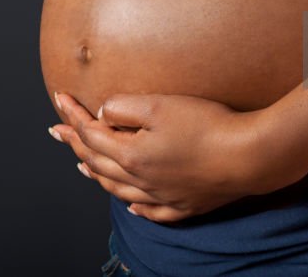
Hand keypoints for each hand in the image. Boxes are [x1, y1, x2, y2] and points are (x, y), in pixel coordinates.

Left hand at [48, 92, 304, 222]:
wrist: (249, 156)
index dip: (73, 114)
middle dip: (75, 143)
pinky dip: (135, 206)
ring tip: (83, 166)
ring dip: (97, 175)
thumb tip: (103, 114)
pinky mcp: (185, 204)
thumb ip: (124, 107)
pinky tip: (132, 205)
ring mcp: (163, 195)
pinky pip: (151, 211)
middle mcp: (141, 180)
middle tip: (58, 131)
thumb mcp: (160, 105)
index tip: (58, 97)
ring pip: (119, 189)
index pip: (91, 133)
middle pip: (98, 162)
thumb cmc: (208, 126)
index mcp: (131, 155)